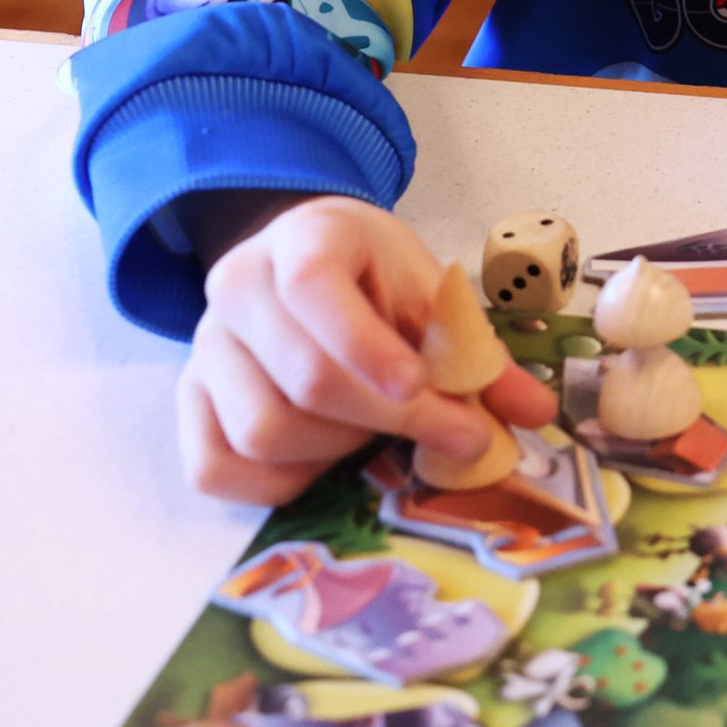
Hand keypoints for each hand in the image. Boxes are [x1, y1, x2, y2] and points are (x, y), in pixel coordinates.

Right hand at [177, 197, 535, 501]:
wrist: (307, 260)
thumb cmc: (374, 277)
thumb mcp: (429, 291)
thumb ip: (476, 350)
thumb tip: (535, 411)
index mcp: (301, 241)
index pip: (315, 292)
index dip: (370, 349)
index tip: (423, 388)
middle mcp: (235, 290)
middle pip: (301, 380)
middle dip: (386, 419)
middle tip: (451, 434)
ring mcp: (204, 349)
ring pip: (261, 431)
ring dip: (336, 450)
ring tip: (377, 431)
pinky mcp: (190, 402)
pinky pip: (214, 468)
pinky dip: (277, 484)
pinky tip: (325, 461)